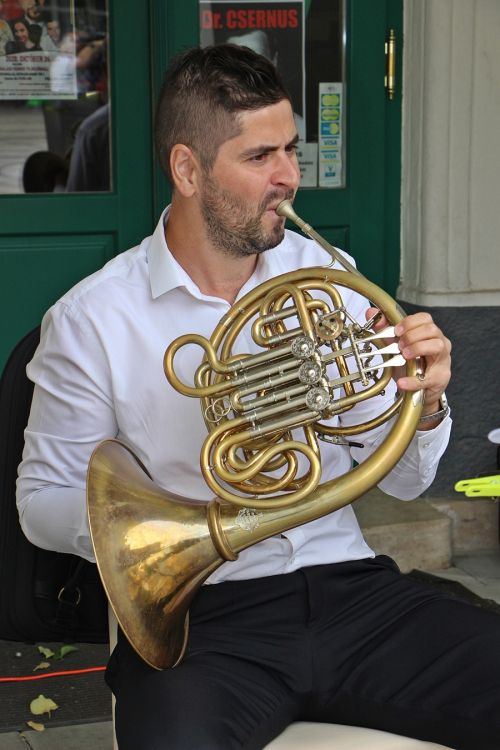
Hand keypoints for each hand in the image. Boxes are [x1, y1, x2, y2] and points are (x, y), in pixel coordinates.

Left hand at [365, 308, 450, 424]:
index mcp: (429, 333)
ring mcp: (442, 360)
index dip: (410, 322)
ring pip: (437, 346)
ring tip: (404, 355)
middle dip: (412, 336)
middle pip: (432, 330)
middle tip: (399, 345)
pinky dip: (413, 380)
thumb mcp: (395, 346)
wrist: (418, 389)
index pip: (425, 318)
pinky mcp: (440, 378)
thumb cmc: (410, 364)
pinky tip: (402, 382)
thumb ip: (384, 329)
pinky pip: (428, 378)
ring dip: (417, 348)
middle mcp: (439, 342)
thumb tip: (370, 312)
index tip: (397, 331)